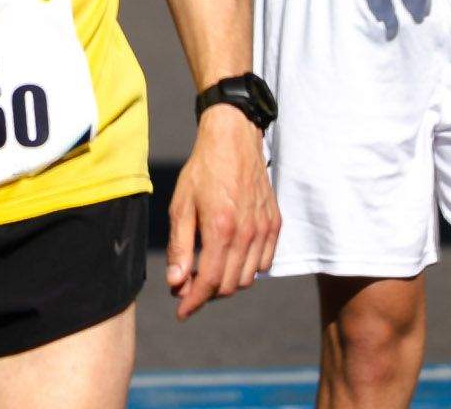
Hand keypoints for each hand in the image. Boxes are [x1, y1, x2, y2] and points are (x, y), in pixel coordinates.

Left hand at [165, 108, 279, 317]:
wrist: (234, 138)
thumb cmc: (203, 169)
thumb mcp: (181, 204)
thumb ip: (179, 246)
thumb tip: (176, 283)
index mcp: (221, 228)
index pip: (209, 282)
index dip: (193, 302)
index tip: (181, 312)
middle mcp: (247, 233)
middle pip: (229, 285)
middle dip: (207, 293)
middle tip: (188, 285)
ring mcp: (264, 229)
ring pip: (248, 278)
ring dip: (227, 282)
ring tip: (208, 270)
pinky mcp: (275, 223)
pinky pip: (265, 263)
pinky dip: (248, 269)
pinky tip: (231, 257)